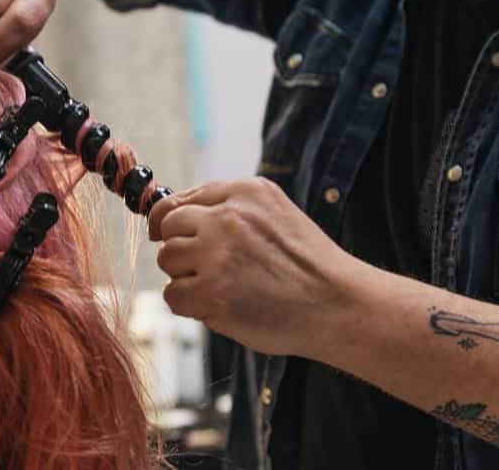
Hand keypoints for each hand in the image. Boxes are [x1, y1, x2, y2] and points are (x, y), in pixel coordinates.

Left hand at [147, 177, 365, 357]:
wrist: (337, 304)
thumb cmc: (305, 264)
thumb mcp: (274, 212)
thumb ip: (228, 207)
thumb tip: (172, 215)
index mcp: (244, 193)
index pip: (179, 200)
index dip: (165, 220)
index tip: (161, 232)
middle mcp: (228, 218)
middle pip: (169, 228)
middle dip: (181, 250)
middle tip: (207, 269)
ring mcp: (218, 255)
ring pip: (167, 261)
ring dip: (185, 278)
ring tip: (221, 288)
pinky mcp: (212, 293)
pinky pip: (173, 296)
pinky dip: (190, 305)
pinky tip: (219, 306)